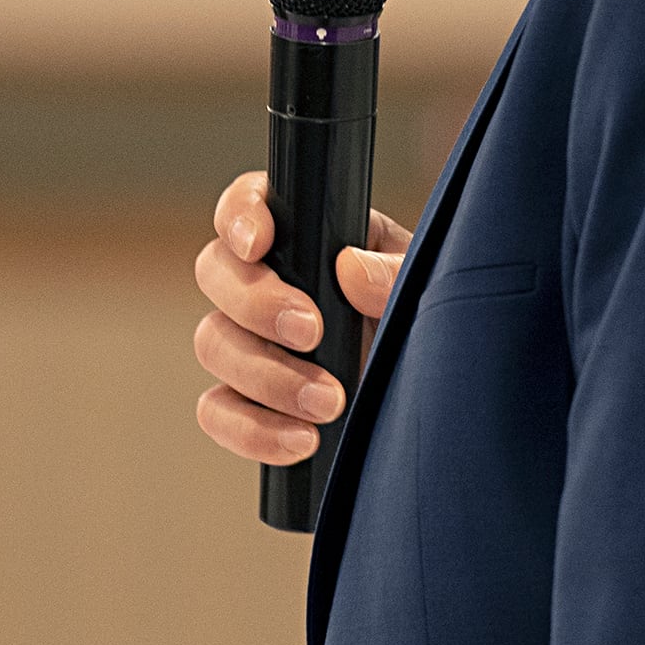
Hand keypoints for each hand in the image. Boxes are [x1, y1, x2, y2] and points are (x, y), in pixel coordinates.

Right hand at [193, 170, 410, 464]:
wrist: (431, 396)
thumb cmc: (423, 319)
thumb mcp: (426, 286)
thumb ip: (394, 272)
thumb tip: (350, 269)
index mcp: (305, 236)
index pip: (247, 205)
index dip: (240, 216)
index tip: (260, 243)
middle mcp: (264, 283)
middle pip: (215, 272)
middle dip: (257, 303)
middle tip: (312, 331)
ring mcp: (249, 343)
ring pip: (213, 343)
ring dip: (266, 375)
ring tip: (328, 402)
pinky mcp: (247, 402)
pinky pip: (218, 412)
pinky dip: (254, 430)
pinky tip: (303, 439)